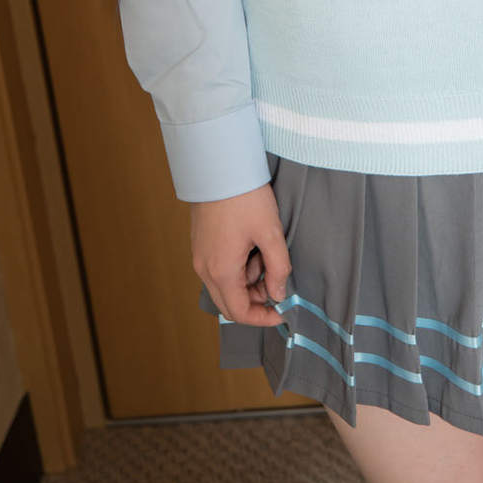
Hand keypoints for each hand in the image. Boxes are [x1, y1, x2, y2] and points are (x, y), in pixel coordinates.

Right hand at [191, 182, 292, 325]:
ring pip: (225, 285)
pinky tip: (251, 243)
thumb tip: (279, 294)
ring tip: (264, 250)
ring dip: (248, 279)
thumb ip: (278, 268)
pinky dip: (238, 266)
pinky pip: (219, 268)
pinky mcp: (200, 243)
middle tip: (276, 281)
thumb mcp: (270, 232)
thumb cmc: (244, 197)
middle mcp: (204, 269)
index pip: (240, 313)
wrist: (219, 165)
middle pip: (229, 303)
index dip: (263, 317)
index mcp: (221, 271)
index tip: (283, 311)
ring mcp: (199, 256)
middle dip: (256, 299)